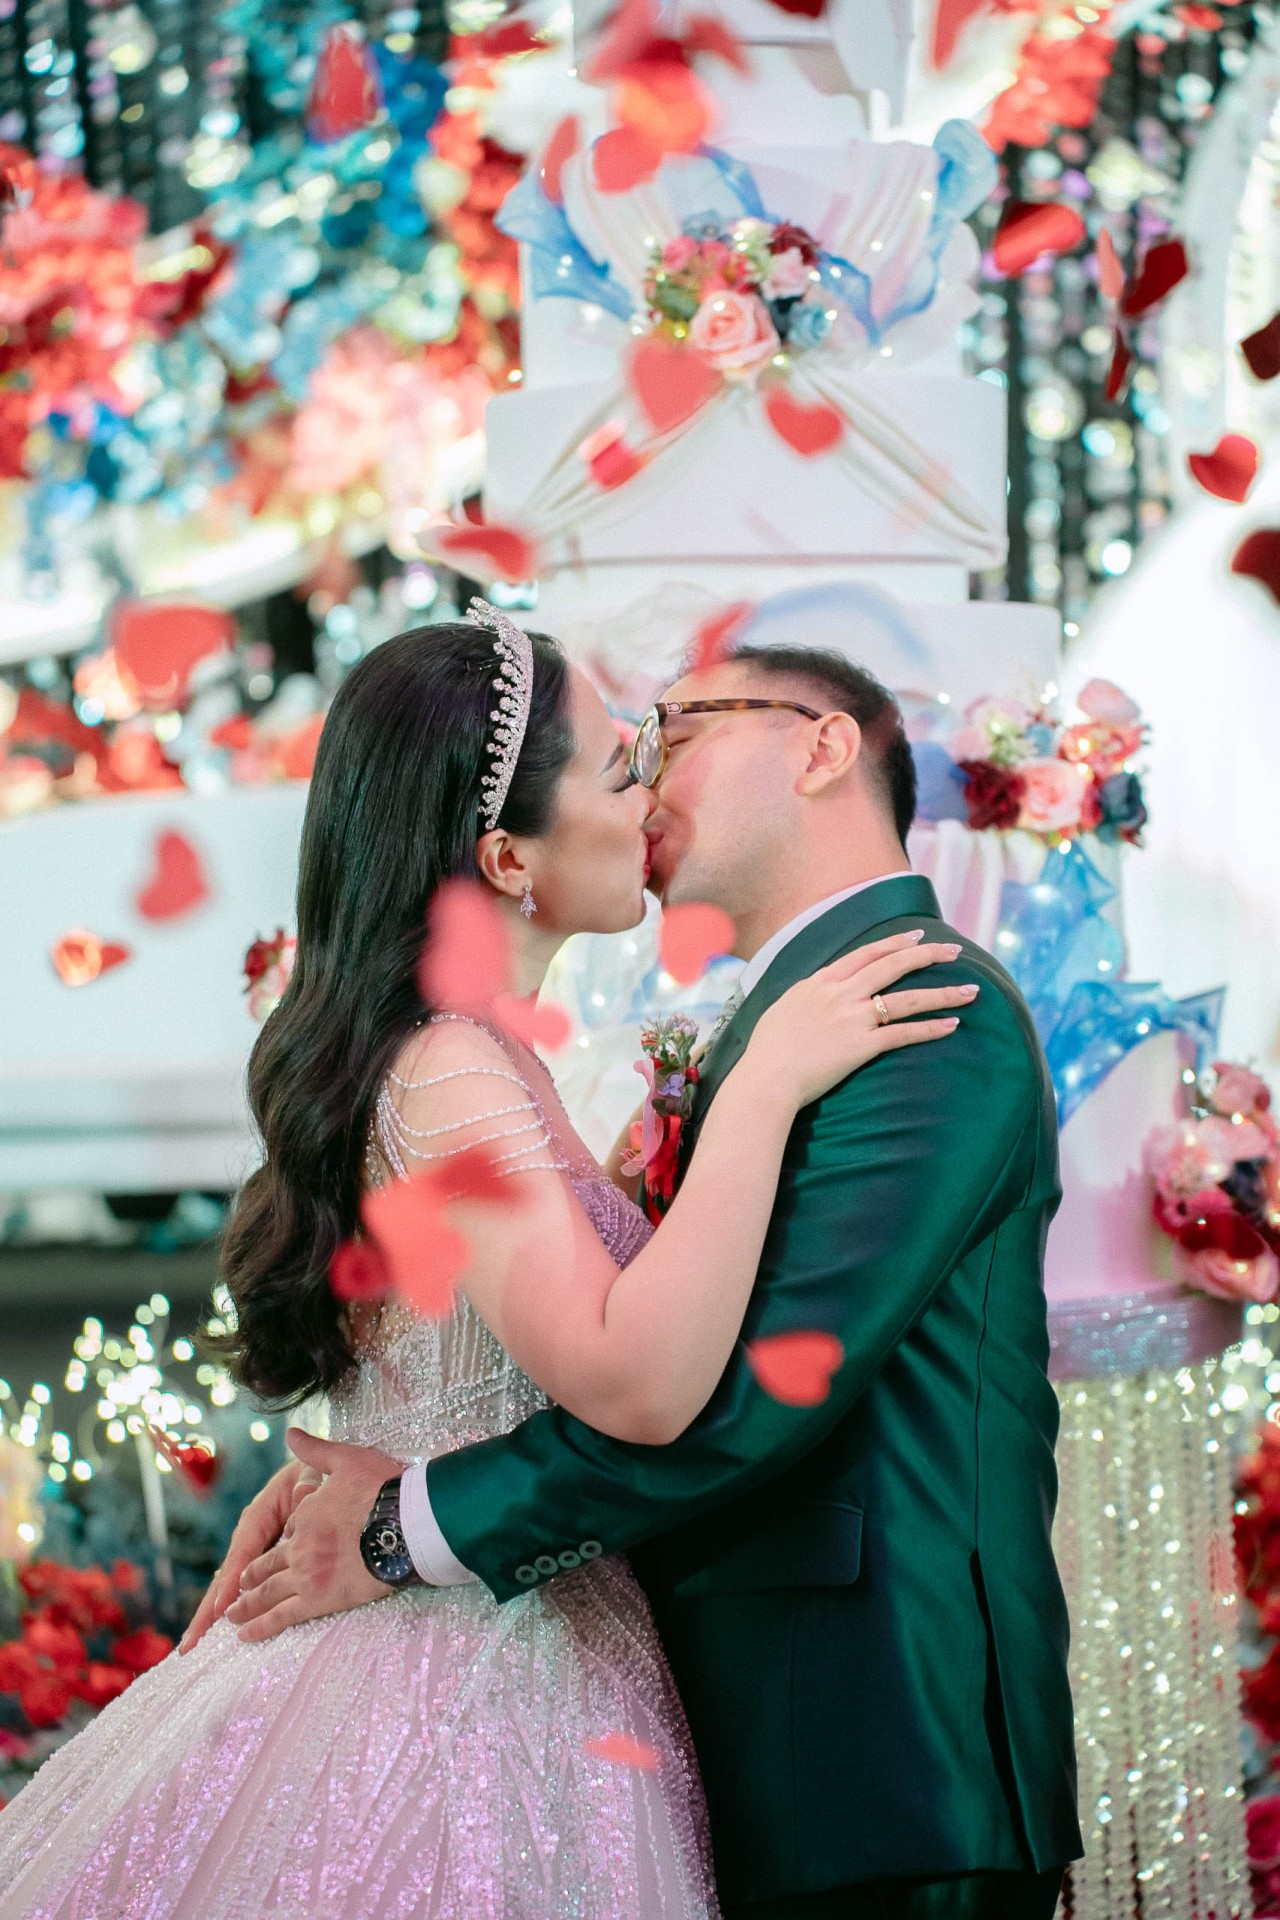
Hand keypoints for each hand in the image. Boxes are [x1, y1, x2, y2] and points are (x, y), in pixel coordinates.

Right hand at [178, 1457, 319, 1652]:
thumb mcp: (312, 1474)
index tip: (221, 1609)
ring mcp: (251, 1549)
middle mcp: (248, 1536)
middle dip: (206, 1611)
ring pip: (227, 1585)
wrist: (313, 1473)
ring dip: (209, 1615)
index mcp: (259, 1515)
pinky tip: (216, 1629)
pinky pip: (242, 1586)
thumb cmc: (312, 1476)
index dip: (232, 1581)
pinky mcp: (259, 1559)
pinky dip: (227, 1606)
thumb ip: (308, 1486)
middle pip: (224, 1577)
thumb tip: (305, 1496)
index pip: (243, 1552)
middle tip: (189, 1644)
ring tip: (192, 1645)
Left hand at [222, 1429, 404, 1642]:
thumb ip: (315, 1449)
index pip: (290, 1528)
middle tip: (234, 1592)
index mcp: (305, 1513)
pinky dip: (260, 1627)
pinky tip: (244, 1635)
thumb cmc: (382, 1489)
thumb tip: (291, 1432)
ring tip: (231, 1616)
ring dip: (246, 1606)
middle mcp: (299, 1546)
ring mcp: (305, 1575)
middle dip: (248, 1579)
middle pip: (266, 1566)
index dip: (289, 1536)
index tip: (285, 1544)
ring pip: (267, 1594)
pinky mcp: (318, 1600)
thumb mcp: (347, 1458)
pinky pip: (282, 1616)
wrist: (406, 1524)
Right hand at [743, 931, 976, 1110]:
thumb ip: (807, 994)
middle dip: (927, 954)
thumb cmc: (768, 1049)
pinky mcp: (862, 1046)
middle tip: (953, 951)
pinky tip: (952, 1025)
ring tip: (970, 991)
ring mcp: (853, 1018)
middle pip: (892, 965)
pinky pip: (904, 1033)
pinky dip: (931, 1029)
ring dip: (943, 993)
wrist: (766, 1077)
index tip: (916, 935)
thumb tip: (817, 989)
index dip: (894, 943)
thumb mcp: (784, 1008)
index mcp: (820, 982)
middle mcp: (840, 993)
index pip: (865, 953)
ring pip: (907, 998)